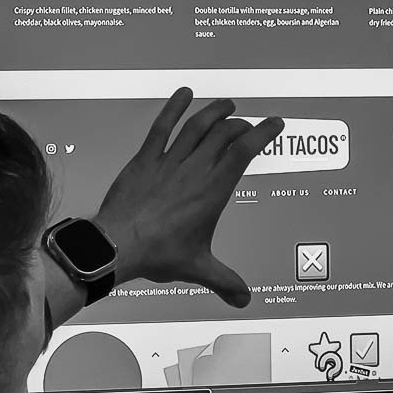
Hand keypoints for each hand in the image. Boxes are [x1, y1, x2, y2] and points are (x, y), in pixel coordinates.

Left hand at [92, 88, 281, 308]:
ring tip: (227, 104)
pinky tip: (183, 93)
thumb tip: (244, 299)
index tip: (274, 123)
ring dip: (214, 112)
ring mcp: (169, 162)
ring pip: (197, 127)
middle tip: (247, 124)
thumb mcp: (197, 268)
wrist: (118, 245)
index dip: (262, 134)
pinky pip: (162, 127)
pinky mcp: (145, 160)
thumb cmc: (158, 254)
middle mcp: (194, 171)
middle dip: (239, 125)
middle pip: (223, 135)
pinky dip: (173, 108)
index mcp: (212, 192)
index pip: (243, 153)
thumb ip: (224, 281)